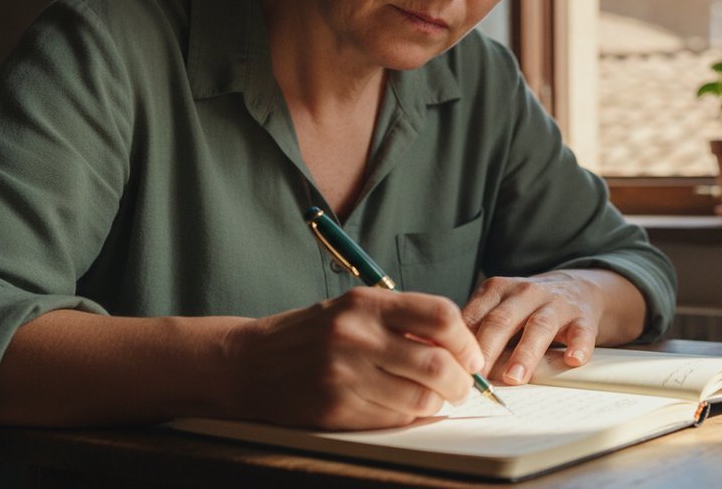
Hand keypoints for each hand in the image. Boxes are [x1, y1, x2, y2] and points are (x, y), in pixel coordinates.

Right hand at [221, 288, 483, 429]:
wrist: (249, 363)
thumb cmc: (311, 334)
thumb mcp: (354, 310)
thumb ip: (402, 321)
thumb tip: (458, 348)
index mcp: (366, 304)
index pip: (440, 316)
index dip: (466, 341)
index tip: (472, 356)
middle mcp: (356, 336)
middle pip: (437, 364)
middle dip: (462, 382)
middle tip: (463, 387)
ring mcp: (344, 374)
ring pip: (419, 398)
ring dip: (438, 404)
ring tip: (436, 399)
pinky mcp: (335, 408)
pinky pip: (392, 418)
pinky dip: (409, 416)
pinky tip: (404, 408)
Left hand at [462, 269, 645, 384]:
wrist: (575, 289)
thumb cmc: (526, 307)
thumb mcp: (497, 307)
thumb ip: (474, 329)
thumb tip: (443, 362)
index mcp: (498, 289)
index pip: (476, 315)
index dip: (462, 341)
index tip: (452, 366)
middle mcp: (526, 293)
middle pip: (503, 320)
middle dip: (488, 348)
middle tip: (476, 376)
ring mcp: (556, 304)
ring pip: (539, 327)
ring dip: (525, 353)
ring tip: (514, 377)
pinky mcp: (582, 318)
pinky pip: (581, 332)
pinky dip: (578, 345)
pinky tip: (572, 359)